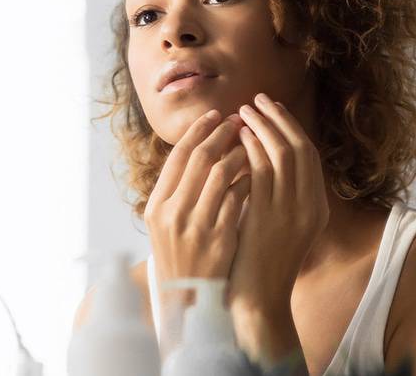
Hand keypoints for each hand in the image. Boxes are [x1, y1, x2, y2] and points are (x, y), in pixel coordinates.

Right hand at [144, 109, 251, 284]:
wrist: (189, 300)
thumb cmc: (180, 256)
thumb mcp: (165, 224)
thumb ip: (177, 190)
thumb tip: (199, 148)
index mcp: (156, 206)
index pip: (177, 157)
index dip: (198, 131)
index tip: (215, 115)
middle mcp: (172, 214)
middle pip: (199, 159)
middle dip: (221, 134)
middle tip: (239, 120)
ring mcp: (196, 227)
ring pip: (221, 174)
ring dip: (239, 153)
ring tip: (251, 143)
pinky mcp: (219, 239)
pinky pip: (238, 198)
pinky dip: (249, 180)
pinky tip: (259, 172)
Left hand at [229, 92, 328, 316]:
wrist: (257, 300)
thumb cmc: (259, 263)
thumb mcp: (278, 226)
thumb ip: (276, 195)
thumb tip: (259, 158)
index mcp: (316, 208)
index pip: (309, 155)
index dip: (290, 127)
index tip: (272, 109)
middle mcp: (310, 207)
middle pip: (300, 148)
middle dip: (278, 119)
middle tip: (257, 100)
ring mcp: (292, 212)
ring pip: (283, 154)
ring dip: (263, 127)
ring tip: (243, 111)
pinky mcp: (269, 218)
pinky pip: (263, 172)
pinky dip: (253, 149)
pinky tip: (238, 138)